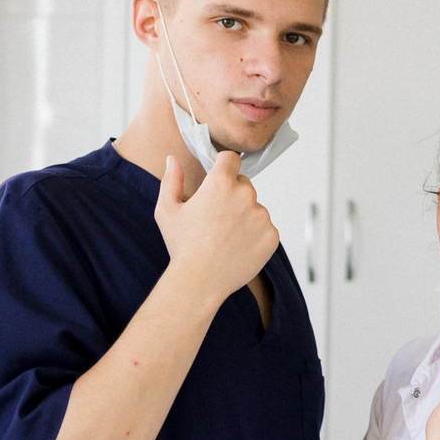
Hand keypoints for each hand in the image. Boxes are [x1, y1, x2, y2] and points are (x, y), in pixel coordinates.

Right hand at [152, 152, 278, 307]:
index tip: (219, 172)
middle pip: (243, 184)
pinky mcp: (271, 235)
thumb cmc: (182, 246)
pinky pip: (265, 228)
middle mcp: (245, 195)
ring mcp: (261, 216)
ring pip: (255, 207)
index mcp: (220, 183)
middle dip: (232, 194)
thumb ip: (171, 180)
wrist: (199, 281)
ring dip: (244, 216)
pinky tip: (236, 247)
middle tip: (216, 217)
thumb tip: (172, 159)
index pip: (231, 158)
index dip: (224, 164)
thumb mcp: (167, 210)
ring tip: (225, 237)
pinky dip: (254, 234)